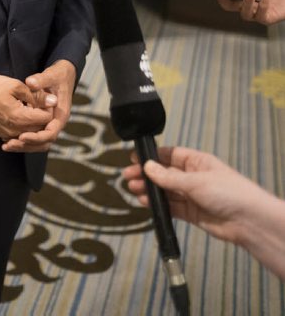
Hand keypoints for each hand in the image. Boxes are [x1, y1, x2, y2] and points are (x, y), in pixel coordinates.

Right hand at [0, 73, 55, 140]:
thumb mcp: (16, 86)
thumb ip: (36, 96)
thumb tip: (53, 101)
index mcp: (19, 118)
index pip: (46, 119)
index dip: (48, 107)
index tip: (42, 97)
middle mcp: (14, 131)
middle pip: (39, 129)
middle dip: (42, 116)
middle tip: (37, 101)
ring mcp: (6, 135)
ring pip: (29, 134)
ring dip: (33, 122)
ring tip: (28, 106)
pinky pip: (17, 135)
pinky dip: (22, 127)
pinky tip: (19, 114)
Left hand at [1, 59, 76, 152]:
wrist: (62, 75)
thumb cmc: (57, 76)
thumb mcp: (50, 76)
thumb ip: (40, 80)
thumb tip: (30, 83)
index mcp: (61, 115)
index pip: (51, 133)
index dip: (36, 137)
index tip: (22, 136)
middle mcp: (55, 123)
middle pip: (43, 143)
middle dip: (27, 146)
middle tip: (9, 144)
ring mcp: (48, 124)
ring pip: (38, 143)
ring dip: (23, 146)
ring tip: (6, 145)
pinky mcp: (41, 123)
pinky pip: (33, 136)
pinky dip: (22, 140)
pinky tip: (7, 138)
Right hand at [122, 146, 259, 243]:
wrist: (247, 221)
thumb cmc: (225, 191)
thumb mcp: (195, 180)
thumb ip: (169, 176)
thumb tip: (147, 166)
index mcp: (196, 161)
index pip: (170, 155)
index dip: (152, 156)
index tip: (134, 158)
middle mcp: (192, 176)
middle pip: (165, 173)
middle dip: (147, 174)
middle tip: (128, 176)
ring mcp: (191, 195)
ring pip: (166, 190)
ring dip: (150, 190)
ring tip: (133, 189)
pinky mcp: (191, 213)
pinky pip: (171, 206)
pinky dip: (158, 204)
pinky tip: (145, 202)